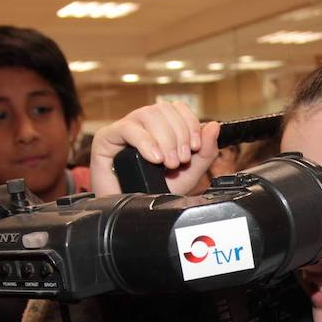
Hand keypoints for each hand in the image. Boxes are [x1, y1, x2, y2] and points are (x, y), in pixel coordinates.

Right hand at [90, 101, 219, 196]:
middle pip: (164, 109)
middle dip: (179, 135)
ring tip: (168, 163)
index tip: (195, 147)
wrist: (131, 213)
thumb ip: (205, 153)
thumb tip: (214, 126)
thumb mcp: (188, 175)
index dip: (190, 123)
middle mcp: (143, 124)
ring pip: (148, 114)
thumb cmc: (155, 192)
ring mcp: (125, 129)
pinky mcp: (107, 138)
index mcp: (162, 127)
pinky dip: (145, 142)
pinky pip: (127, 128)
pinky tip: (154, 158)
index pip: (178, 108)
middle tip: (180, 161)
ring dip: (165, 139)